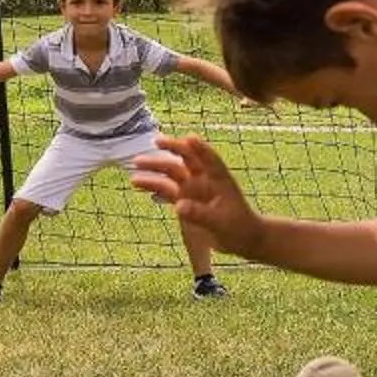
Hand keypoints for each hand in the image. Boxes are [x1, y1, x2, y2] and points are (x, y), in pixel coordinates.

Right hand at [131, 133, 264, 256]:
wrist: (242, 239)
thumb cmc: (239, 226)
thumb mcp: (220, 222)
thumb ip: (200, 214)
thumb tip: (178, 206)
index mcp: (219, 178)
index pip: (209, 159)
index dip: (200, 148)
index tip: (189, 138)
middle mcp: (204, 179)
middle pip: (185, 159)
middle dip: (171, 150)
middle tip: (156, 143)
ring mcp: (193, 189)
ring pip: (171, 173)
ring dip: (155, 168)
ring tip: (135, 167)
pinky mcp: (184, 201)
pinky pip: (165, 190)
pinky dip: (152, 186)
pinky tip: (138, 182)